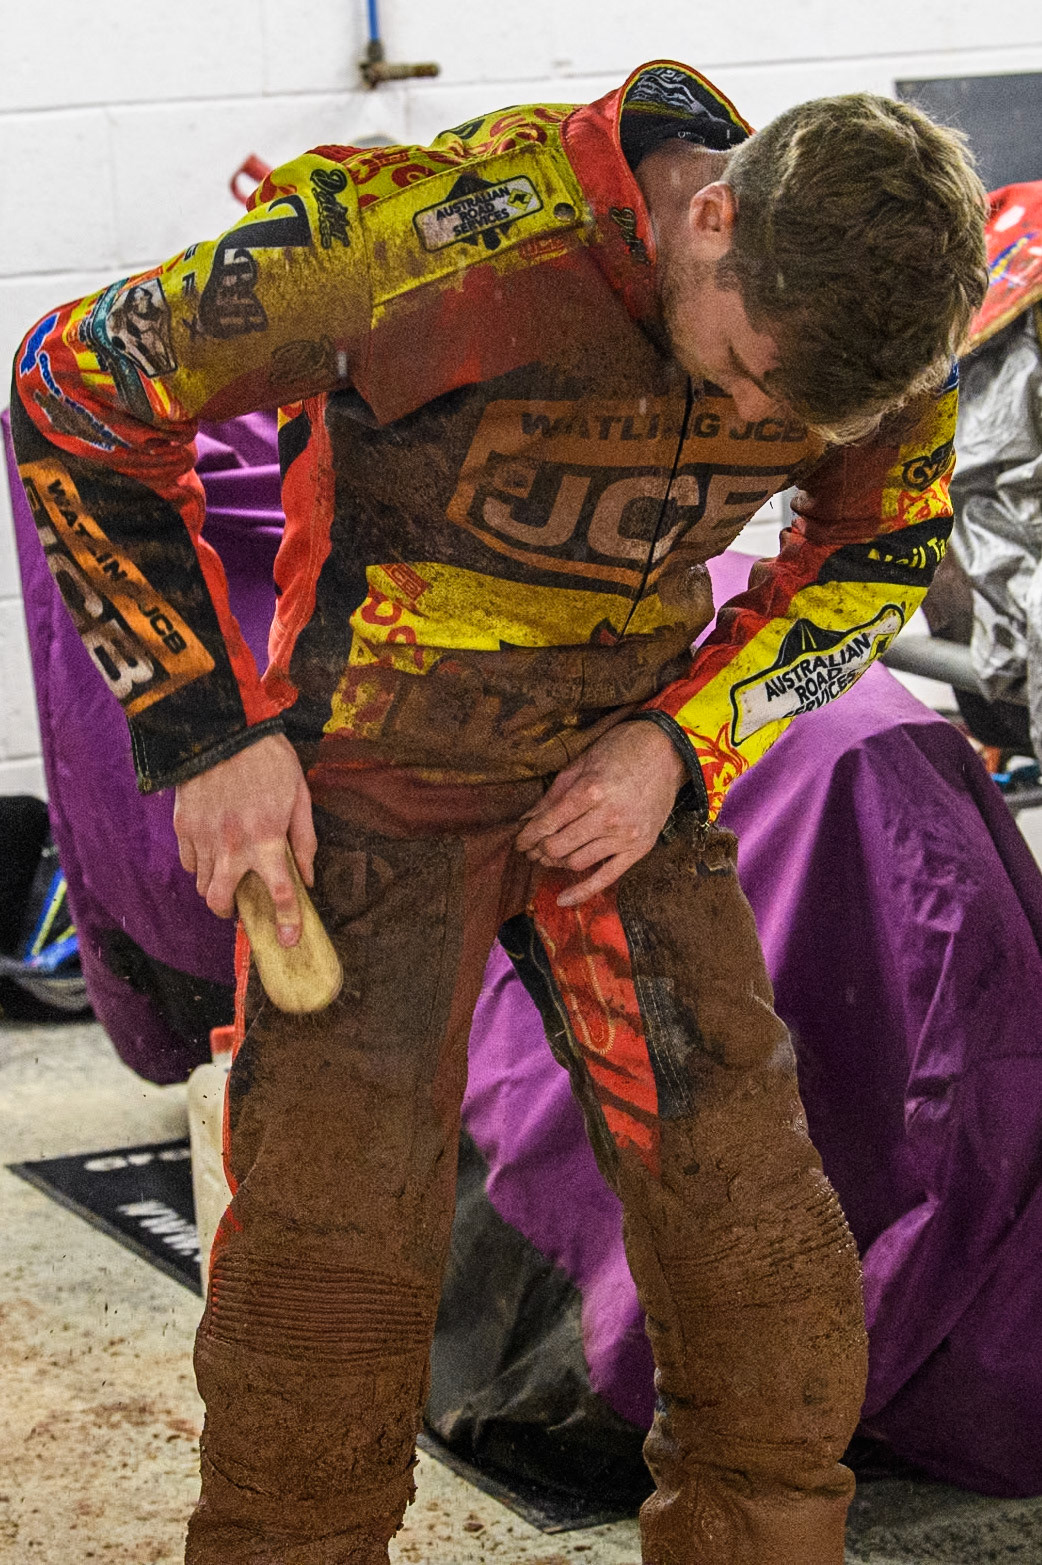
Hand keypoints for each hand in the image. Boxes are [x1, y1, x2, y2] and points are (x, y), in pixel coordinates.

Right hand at [173, 733, 316, 946]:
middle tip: (240, 907)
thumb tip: (308, 876)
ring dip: (215, 886)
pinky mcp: (183, 826)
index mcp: (267, 839)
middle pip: (221, 902)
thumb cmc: (267, 758)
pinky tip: (211, 850)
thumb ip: (304, 840)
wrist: (221, 727)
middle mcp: (232, 846)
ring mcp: (203, 838)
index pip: (280, 894)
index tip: (288, 940)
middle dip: (230, 914)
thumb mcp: (299, 795)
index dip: (286, 922)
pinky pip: (187, 861)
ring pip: (201, 884)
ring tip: (227, 872)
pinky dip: (199, 864)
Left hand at [515, 721, 686, 906]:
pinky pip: (606, 878)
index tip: (520, 840)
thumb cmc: (623, 750)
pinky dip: (582, 891)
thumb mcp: (582, 763)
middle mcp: (607, 818)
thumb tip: (528, 819)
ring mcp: (624, 836)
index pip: (547, 824)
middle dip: (539, 850)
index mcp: (590, 792)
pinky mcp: (639, 849)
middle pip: (558, 847)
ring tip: (549, 858)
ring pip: (577, 862)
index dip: (528, 836)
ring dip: (557, 863)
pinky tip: (563, 899)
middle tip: (532, 849)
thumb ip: (554, 794)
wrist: (668, 752)